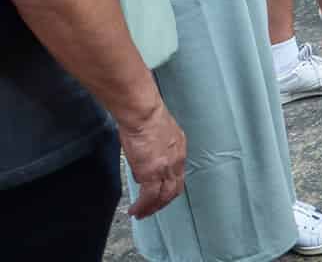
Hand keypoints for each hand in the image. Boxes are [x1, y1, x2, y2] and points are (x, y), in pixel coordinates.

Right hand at [121, 100, 186, 218]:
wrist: (143, 114)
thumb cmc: (146, 117)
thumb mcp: (159, 134)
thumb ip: (157, 149)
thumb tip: (144, 162)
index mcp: (179, 149)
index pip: (178, 174)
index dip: (170, 187)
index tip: (160, 194)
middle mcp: (177, 161)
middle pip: (174, 189)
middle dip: (163, 202)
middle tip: (151, 209)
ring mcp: (166, 168)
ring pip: (163, 196)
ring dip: (152, 207)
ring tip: (141, 213)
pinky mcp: (152, 173)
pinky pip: (149, 197)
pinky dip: (142, 206)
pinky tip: (135, 210)